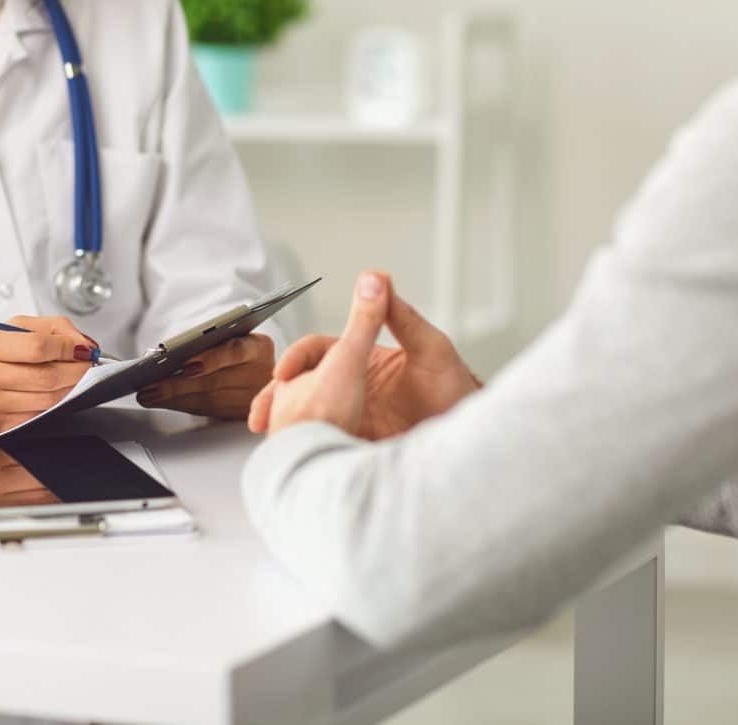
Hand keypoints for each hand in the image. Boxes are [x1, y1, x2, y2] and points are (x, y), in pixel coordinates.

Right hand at [0, 315, 96, 436]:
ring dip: (71, 390)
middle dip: (78, 371)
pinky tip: (60, 397)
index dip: (70, 348)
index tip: (86, 349)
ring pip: (46, 400)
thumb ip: (44, 329)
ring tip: (80, 380)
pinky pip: (36, 417)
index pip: (39, 346)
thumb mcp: (1, 331)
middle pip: (46, 376)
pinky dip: (55, 407)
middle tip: (91, 366)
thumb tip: (81, 342)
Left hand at [135, 333, 274, 419]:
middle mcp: (259, 375)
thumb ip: (210, 340)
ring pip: (207, 401)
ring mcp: (251, 398)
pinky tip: (162, 401)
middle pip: (215, 382)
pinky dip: (182, 406)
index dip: (211, 359)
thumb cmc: (240, 346)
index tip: (185, 365)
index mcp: (259, 347)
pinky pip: (206, 411)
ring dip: (174, 399)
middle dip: (178, 385)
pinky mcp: (239, 414)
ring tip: (148, 394)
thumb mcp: (232, 335)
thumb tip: (172, 352)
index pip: (235, 351)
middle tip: (151, 385)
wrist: (261, 368)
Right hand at [248, 272, 479, 438]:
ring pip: (310, 420)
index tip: (284, 375)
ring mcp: (354, 419)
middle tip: (261, 417)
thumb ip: (400, 315)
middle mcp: (354, 389)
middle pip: (303, 389)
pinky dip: (309, 454)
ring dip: (289, 429)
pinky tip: (299, 461)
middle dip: (277, 402)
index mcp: (363, 361)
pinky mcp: (358, 447)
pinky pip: (327, 448)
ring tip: (276, 443)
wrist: (476, 444)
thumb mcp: (430, 348)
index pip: (318, 354)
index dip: (297, 362)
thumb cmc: (456, 391)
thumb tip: (376, 277)